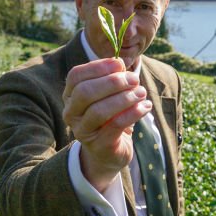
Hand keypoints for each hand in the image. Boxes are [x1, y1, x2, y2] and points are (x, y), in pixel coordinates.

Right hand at [62, 57, 152, 190]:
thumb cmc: (109, 117)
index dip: (98, 67)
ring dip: (124, 98)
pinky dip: (133, 113)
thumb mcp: (109, 95)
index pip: (76, 76)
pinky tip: (145, 106)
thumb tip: (119, 63)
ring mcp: (82, 131)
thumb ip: (112, 78)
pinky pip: (115, 125)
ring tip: (142, 93)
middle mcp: (71, 113)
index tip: (119, 64)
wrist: (109, 152)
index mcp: (70, 96)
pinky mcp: (98, 145)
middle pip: (85, 92)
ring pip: (99, 110)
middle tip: (134, 80)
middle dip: (113, 82)